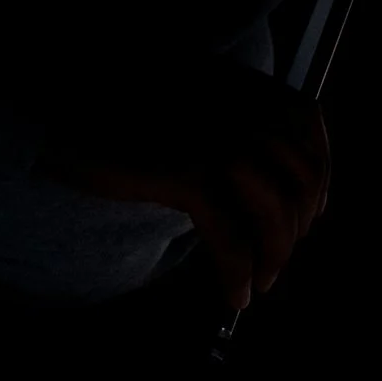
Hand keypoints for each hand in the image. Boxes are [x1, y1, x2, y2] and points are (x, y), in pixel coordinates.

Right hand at [57, 58, 331, 313]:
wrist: (65, 104)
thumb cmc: (124, 111)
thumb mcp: (196, 103)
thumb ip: (238, 126)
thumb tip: (275, 183)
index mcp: (253, 88)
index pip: (311, 141)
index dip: (316, 186)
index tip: (309, 218)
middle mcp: (248, 111)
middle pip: (300, 184)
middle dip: (293, 231)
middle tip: (274, 263)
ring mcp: (222, 142)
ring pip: (275, 214)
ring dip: (273, 256)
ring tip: (260, 281)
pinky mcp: (191, 174)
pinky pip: (231, 237)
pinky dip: (238, 272)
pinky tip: (234, 292)